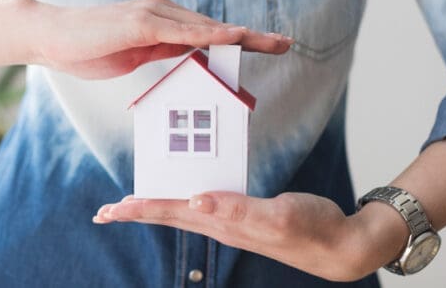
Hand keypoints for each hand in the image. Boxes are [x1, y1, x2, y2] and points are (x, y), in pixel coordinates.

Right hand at [30, 0, 292, 78]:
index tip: (269, 44)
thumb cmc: (90, 47)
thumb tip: (192, 57)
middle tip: (285, 42)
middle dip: (252, 36)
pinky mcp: (139, 22)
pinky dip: (209, 34)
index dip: (240, 38)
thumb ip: (165, 51)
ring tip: (270, 41)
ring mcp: (152, 15)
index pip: (208, 32)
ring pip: (204, 26)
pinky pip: (181, 30)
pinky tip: (231, 38)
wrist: (52, 36)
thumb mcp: (137, 54)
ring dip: (239, 34)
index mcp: (162, 22)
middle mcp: (163, 12)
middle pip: (215, 26)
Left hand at [92, 191, 398, 281]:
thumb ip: (238, 210)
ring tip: (132, 207)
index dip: (139, 210)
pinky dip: (185, 201)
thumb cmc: (314, 229)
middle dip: (136, 213)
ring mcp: (234, 224)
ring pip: (184, 214)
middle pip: (169, 216)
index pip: (171, 213)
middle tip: (103, 213)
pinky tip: (184, 199)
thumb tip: (196, 201)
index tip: (109, 210)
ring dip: (155, 209)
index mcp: (224, 223)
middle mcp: (223, 226)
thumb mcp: (278, 216)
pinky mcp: (247, 217)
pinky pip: (205, 207)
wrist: (341, 246)